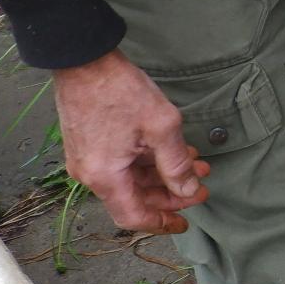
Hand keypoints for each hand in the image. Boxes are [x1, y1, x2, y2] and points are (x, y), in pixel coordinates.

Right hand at [53, 50, 211, 234]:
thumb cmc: (120, 91)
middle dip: (170, 194)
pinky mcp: (88, 144)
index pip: (133, 217)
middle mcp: (90, 174)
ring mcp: (87, 158)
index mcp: (105, 177)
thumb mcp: (161, 127)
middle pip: (134, 198)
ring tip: (196, 162)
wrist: (84, 60)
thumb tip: (187, 190)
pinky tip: (172, 150)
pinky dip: (146, 161)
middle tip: (200, 185)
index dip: (161, 223)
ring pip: (129, 179)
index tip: (185, 221)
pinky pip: (120, 163)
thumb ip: (176, 164)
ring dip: (162, 174)